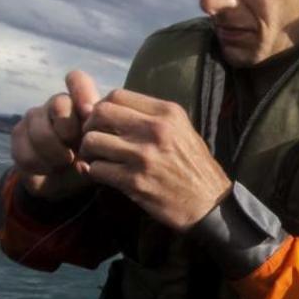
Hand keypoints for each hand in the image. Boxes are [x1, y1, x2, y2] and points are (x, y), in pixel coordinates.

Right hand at [10, 70, 100, 199]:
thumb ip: (99, 137)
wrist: (65, 182)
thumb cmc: (89, 160)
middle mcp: (57, 104)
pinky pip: (26, 151)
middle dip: (69, 131)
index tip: (87, 113)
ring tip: (64, 163)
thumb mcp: (102, 151)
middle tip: (76, 149)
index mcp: (81, 103)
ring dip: (56, 155)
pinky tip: (49, 168)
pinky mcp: (18, 134)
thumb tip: (86, 125)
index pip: (77, 80)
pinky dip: (41, 166)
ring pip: (41, 132)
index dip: (81, 92)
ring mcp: (35, 117)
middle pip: (59, 103)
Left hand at [78, 88, 230, 230]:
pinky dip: (94, 172)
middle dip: (89, 126)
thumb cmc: (194, 166)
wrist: (209, 203)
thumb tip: (112, 109)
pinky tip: (103, 175)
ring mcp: (144, 156)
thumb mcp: (182, 130)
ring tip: (97, 158)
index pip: (117, 95)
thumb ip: (152, 117)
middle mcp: (155, 130)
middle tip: (94, 139)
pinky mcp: (135, 181)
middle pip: (100, 113)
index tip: (103, 121)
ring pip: (92, 141)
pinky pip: (97, 169)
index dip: (101, 107)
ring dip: (89, 151)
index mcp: (167, 113)